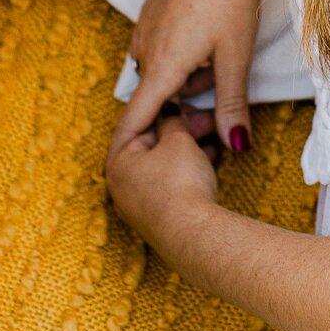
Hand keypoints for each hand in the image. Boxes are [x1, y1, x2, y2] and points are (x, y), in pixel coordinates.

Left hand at [106, 111, 219, 256]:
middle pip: (150, 145)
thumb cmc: (180, 185)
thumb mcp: (178, 140)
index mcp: (118, 163)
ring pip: (164, 165)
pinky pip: (172, 183)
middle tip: (200, 115)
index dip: (157, 105)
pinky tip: (210, 157)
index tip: (175, 94)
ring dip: (186, 147)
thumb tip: (169, 112)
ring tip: (211, 134)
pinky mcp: (160, 217)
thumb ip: (172, 120)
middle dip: (178, 128)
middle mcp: (123, 187)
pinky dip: (188, 168)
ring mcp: (141, 205)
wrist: (195, 236)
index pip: (133, 123)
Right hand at [113, 0, 268, 151]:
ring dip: (189, 70)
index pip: (138, 118)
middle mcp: (145, 47)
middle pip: (162, 95)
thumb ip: (231, 106)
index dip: (132, 145)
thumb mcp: (236, 56)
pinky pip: (163, 46)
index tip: (122, 172)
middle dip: (190, 95)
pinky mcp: (150, 11)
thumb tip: (235, 149)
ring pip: (165, 70)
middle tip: (221, 69)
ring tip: (217, 44)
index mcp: (162, 64)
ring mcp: (145, 27)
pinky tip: (206, 26)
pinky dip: (184, 49)